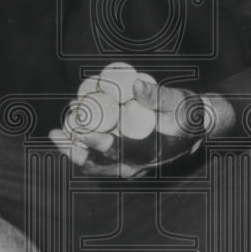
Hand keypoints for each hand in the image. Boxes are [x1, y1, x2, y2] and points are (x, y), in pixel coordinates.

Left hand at [49, 80, 233, 177]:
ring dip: (72, 149)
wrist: (195, 127)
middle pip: (98, 166)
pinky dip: (80, 143)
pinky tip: (69, 125)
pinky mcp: (121, 159)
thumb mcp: (181, 101)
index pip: (121, 154)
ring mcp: (127, 166)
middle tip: (56, 134)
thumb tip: (136, 84)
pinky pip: (95, 156)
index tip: (81, 132)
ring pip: (93, 164)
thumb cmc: (188, 113)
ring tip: (56, 132)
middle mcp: (137, 166)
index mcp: (152, 155)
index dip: (99, 145)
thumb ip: (160, 95)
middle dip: (73, 152)